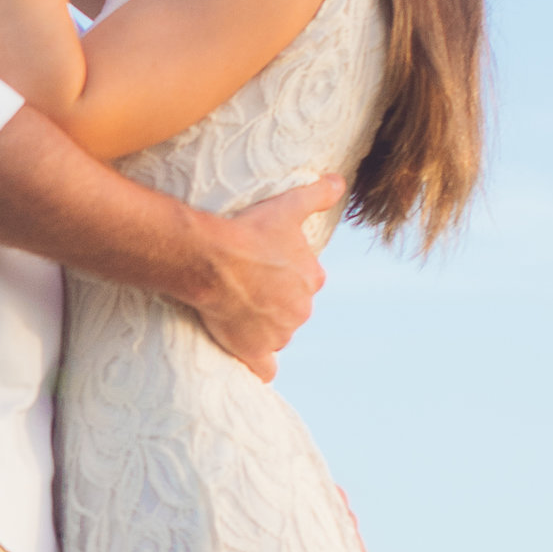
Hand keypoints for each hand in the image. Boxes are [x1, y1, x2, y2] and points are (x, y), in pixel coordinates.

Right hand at [187, 178, 342, 381]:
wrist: (211, 258)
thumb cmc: (248, 230)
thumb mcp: (287, 206)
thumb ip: (318, 195)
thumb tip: (341, 182)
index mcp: (312, 278)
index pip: (307, 281)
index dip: (287, 275)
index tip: (266, 266)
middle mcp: (301, 309)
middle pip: (292, 309)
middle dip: (275, 301)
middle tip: (247, 286)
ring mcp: (278, 332)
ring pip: (278, 333)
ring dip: (263, 326)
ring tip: (236, 309)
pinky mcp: (254, 350)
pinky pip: (265, 369)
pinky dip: (261, 367)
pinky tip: (252, 360)